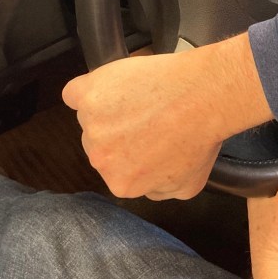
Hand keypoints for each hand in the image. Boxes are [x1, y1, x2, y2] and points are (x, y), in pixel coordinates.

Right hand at [62, 34, 272, 199]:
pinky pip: (74, 94)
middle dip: (118, 131)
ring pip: (91, 116)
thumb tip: (147, 188)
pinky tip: (106, 86)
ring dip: (108, 107)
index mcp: (121, 183)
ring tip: (140, 97)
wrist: (203, 95)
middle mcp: (100, 158)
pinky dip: (85, 90)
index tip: (146, 136)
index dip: (131, 150)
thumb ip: (158, 192)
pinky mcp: (88, 94)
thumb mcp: (187, 185)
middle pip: (99, 143)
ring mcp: (92, 124)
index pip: (115, 168)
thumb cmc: (200, 134)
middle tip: (145, 115)